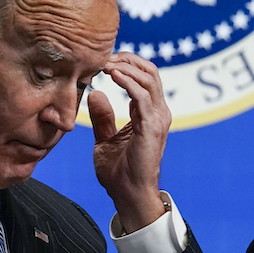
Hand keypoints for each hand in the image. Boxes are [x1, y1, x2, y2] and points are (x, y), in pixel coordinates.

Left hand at [87, 52, 170, 232]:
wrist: (128, 195)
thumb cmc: (119, 172)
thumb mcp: (104, 139)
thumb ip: (102, 117)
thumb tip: (95, 93)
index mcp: (150, 113)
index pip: (144, 77)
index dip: (126, 64)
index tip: (103, 60)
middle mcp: (159, 112)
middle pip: (150, 72)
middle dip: (127, 60)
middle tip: (104, 57)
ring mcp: (158, 119)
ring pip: (148, 79)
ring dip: (126, 67)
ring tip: (106, 63)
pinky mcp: (151, 127)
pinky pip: (143, 96)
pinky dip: (129, 82)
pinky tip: (113, 75)